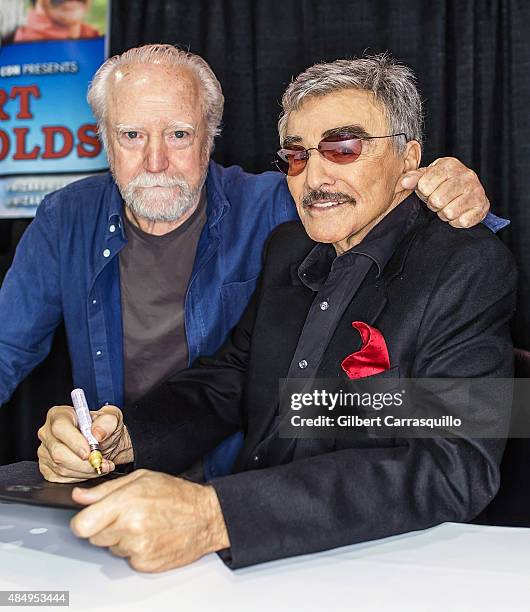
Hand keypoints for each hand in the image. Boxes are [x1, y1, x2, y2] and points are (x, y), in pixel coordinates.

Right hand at [37, 404, 132, 482]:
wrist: (106, 443)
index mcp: (59, 415)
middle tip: (101, 463)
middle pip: (58, 453)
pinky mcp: (47, 468)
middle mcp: (48, 433)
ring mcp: (45, 452)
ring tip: (101, 465)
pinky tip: (90, 470)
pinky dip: (80, 477)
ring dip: (85, 471)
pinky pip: (61, 478)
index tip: (89, 452)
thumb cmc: (104, 428)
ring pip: (61, 468)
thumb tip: (97, 433)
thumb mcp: (112, 417)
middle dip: (83, 463)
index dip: (75, 442)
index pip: (60, 428)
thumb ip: (107, 422)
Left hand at [70, 469, 229, 571]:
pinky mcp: (145, 564)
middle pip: (94, 537)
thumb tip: (79, 497)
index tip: (88, 519)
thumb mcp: (141, 479)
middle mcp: (130, 527)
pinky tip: (151, 536)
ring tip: (143, 524)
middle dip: (105, 527)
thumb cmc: (176, 494)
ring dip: (121, 538)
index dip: (82, 522)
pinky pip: (126, 559)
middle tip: (126, 516)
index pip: (82, 525)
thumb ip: (105, 490)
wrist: (205, 516)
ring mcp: (137, 548)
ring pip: (110, 548)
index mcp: (126, 502)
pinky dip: (135, 550)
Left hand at [401, 157, 489, 227]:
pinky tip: (458, 213)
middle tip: (439, 201)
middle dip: (434, 204)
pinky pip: (462, 221)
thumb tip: (404, 182)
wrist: (467, 193)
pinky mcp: (483, 206)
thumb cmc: (442, 184)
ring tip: (448, 206)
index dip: (423, 192)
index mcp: (450, 164)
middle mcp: (467, 175)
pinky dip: (456, 221)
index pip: (425, 185)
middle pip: (437, 200)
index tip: (429, 191)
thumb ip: (414, 178)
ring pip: (449, 212)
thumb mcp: (426, 176)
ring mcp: (477, 190)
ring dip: (445, 214)